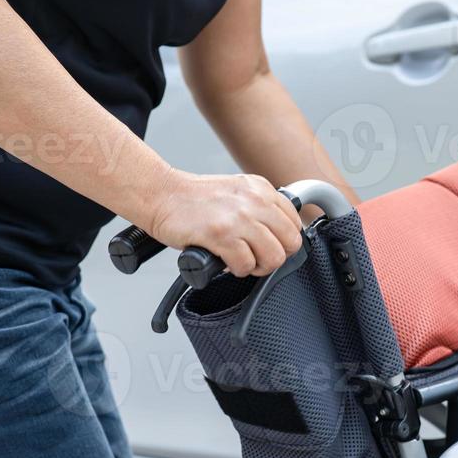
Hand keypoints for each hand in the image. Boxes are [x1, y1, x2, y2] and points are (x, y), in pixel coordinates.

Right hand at [148, 172, 303, 276]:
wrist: (162, 195)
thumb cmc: (195, 200)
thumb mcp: (238, 192)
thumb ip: (260, 208)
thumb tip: (279, 236)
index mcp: (261, 188)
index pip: (295, 223)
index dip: (283, 241)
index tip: (268, 246)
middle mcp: (255, 200)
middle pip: (291, 242)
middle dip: (275, 257)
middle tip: (256, 258)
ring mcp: (239, 217)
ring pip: (273, 256)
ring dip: (257, 266)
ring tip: (241, 261)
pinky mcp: (221, 234)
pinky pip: (246, 264)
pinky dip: (237, 269)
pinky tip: (225, 261)